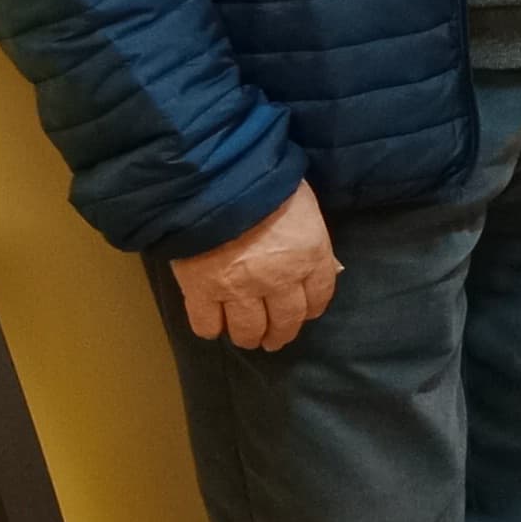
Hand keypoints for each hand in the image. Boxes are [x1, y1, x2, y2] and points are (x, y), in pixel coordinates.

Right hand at [170, 180, 337, 351]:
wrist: (216, 181)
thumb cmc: (267, 184)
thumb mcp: (304, 206)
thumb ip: (308, 238)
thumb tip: (313, 261)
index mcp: (309, 256)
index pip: (319, 295)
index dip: (311, 308)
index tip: (305, 313)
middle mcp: (278, 280)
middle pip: (285, 321)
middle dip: (281, 334)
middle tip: (274, 339)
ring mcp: (239, 289)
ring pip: (248, 330)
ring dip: (249, 338)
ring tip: (247, 338)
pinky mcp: (201, 292)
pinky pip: (206, 325)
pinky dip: (210, 329)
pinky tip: (213, 326)